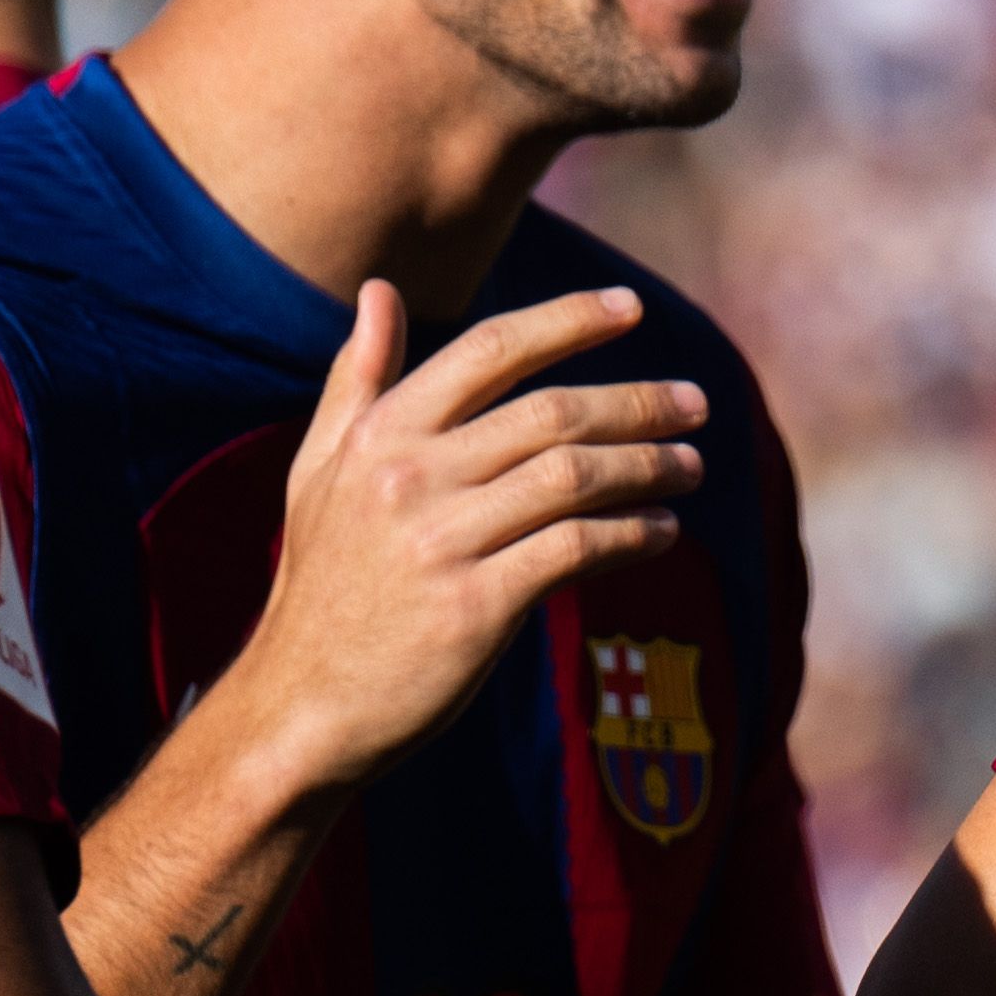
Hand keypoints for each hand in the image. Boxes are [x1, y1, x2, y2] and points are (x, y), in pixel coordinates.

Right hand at [214, 282, 702, 795]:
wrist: (300, 705)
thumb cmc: (324, 584)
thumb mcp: (318, 471)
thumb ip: (356, 380)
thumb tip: (377, 290)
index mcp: (379, 435)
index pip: (491, 350)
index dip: (567, 320)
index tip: (631, 308)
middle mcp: (409, 477)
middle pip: (551, 413)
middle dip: (637, 402)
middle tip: (695, 403)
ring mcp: (442, 541)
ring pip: (574, 477)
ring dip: (648, 467)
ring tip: (692, 466)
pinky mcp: (475, 606)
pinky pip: (577, 549)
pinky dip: (632, 534)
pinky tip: (663, 531)